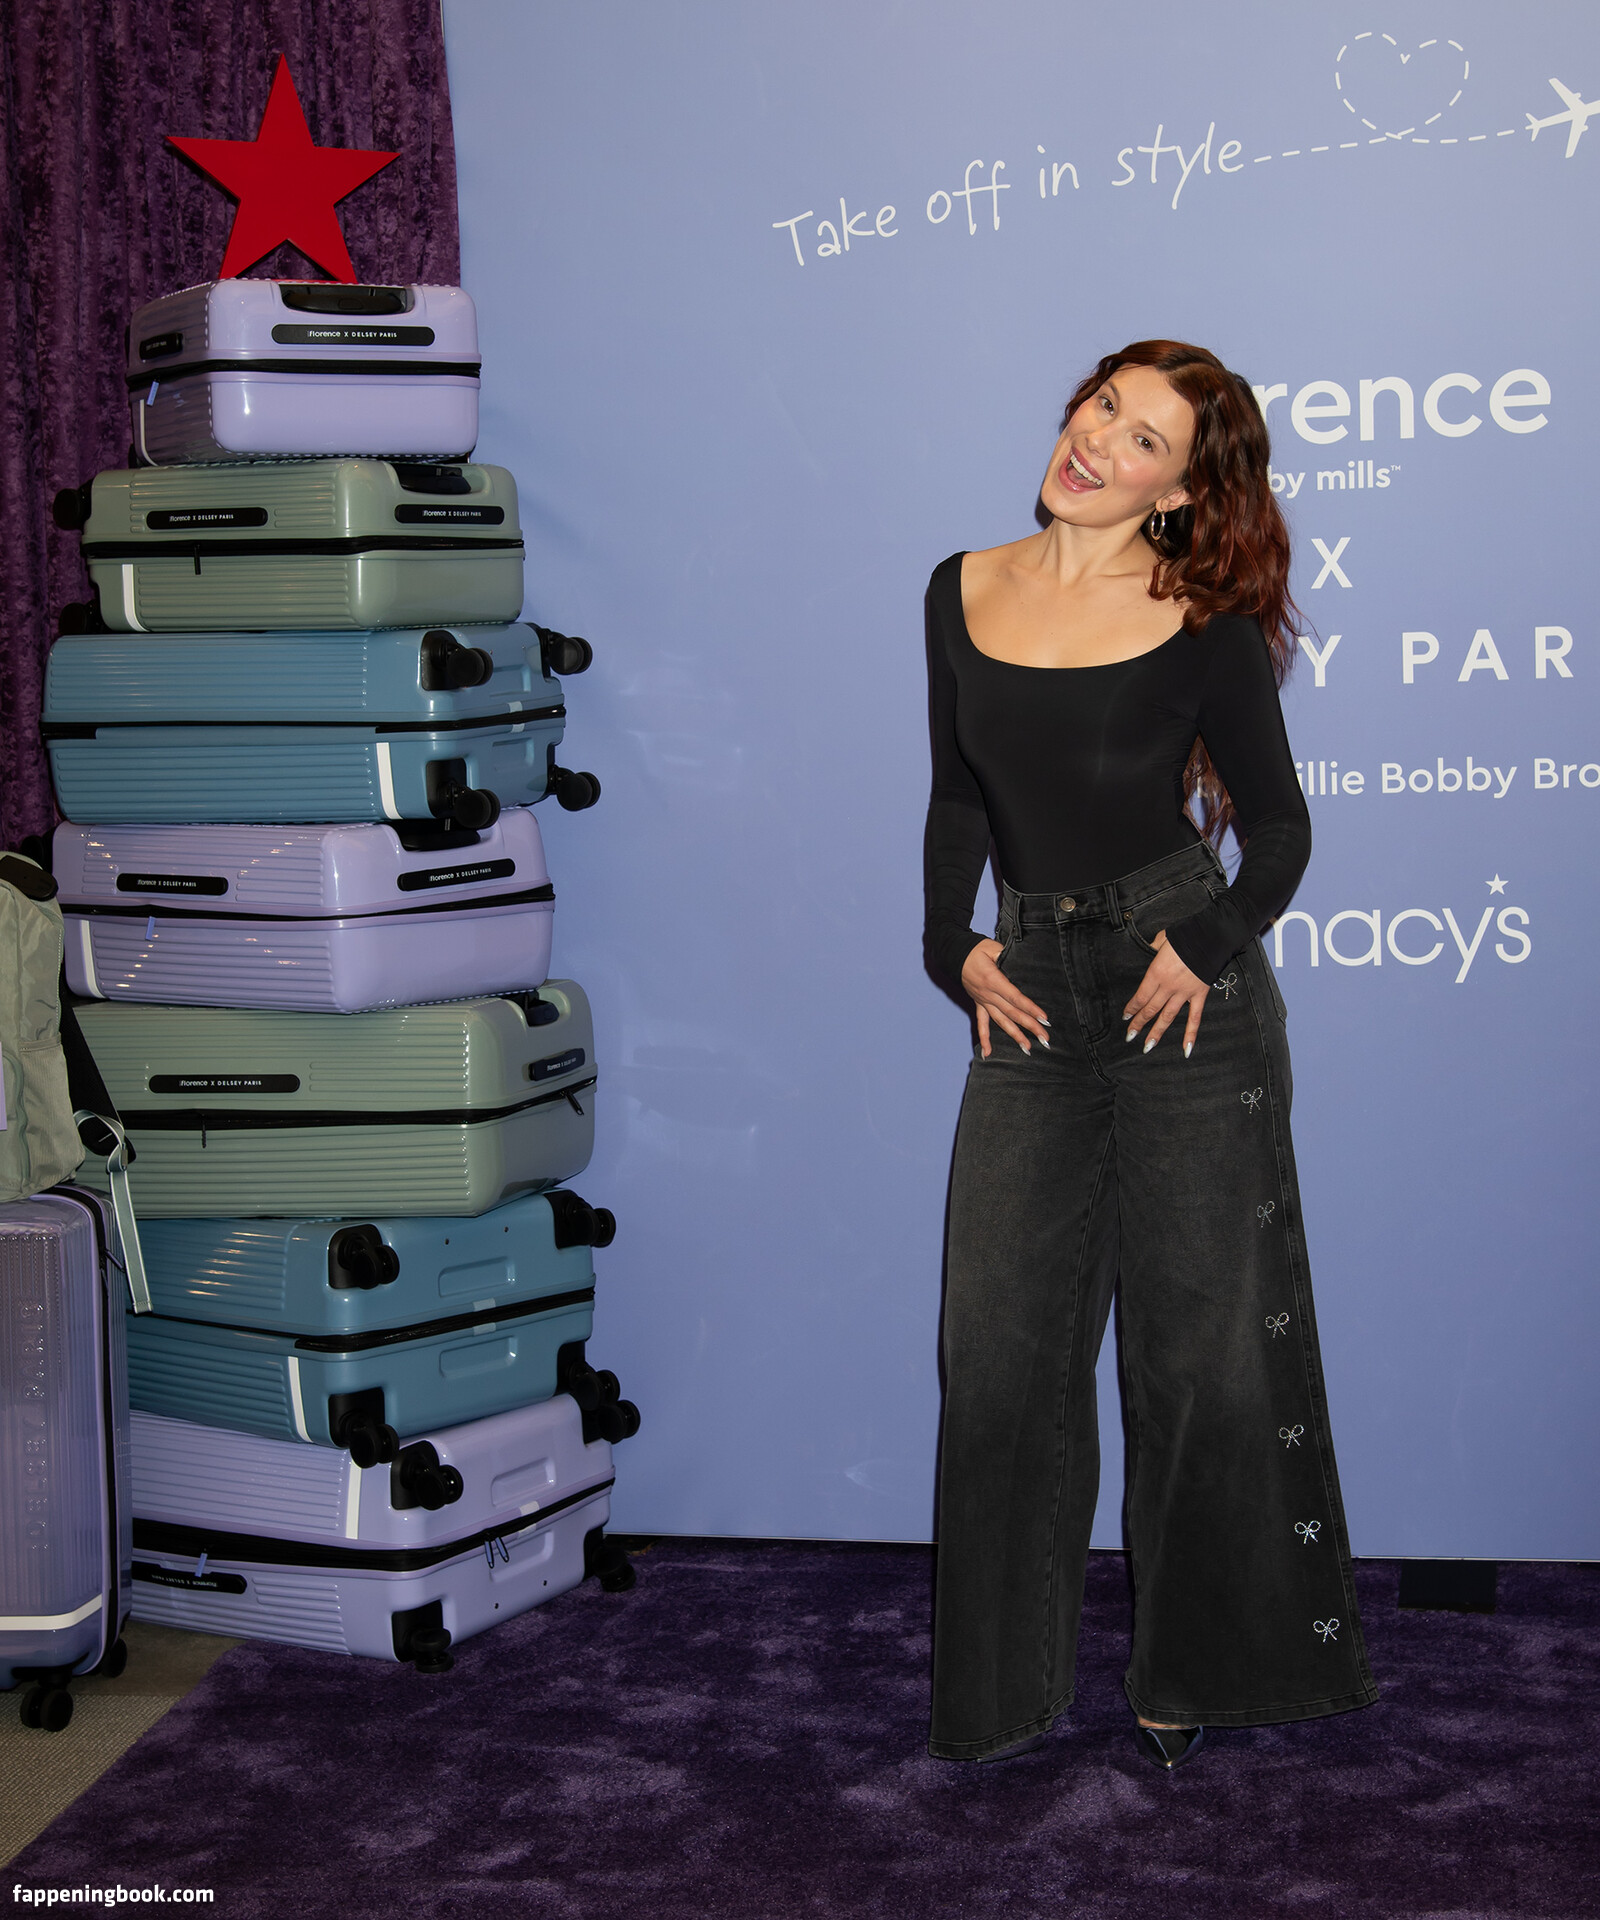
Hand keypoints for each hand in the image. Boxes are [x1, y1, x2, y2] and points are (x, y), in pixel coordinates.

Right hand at [960, 939, 1050, 1058]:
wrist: (955, 954)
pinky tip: (988, 1053)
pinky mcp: (978, 1004)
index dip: (1030, 1008)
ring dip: (1014, 1035)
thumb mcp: (992, 948)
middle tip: (1045, 1038)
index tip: (1044, 1018)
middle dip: (1030, 1026)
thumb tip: (1022, 963)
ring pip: (1001, 1021)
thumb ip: (1006, 956)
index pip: (1015, 998)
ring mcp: (983, 1001)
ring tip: (1028, 1048)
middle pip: (1012, 1013)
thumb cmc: (976, 949)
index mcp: (993, 980)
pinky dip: (984, 1039)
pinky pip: (981, 1024)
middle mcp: (988, 995)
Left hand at [1123, 931, 1208, 1056]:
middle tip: (1130, 1036)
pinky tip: (1185, 1050)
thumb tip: (1149, 948)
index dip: (1132, 1008)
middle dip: (1139, 1024)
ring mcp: (1184, 993)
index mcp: (1156, 973)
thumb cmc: (1184, 936)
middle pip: (1150, 1009)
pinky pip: (1195, 1018)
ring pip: (1168, 1017)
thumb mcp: (1162, 939)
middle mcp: (1168, 986)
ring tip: (1147, 1046)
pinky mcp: (1200, 995)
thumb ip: (1153, 947)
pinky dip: (1191, 1034)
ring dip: (1156, 1033)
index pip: (1140, 997)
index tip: (1125, 1017)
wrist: (1211, 936)